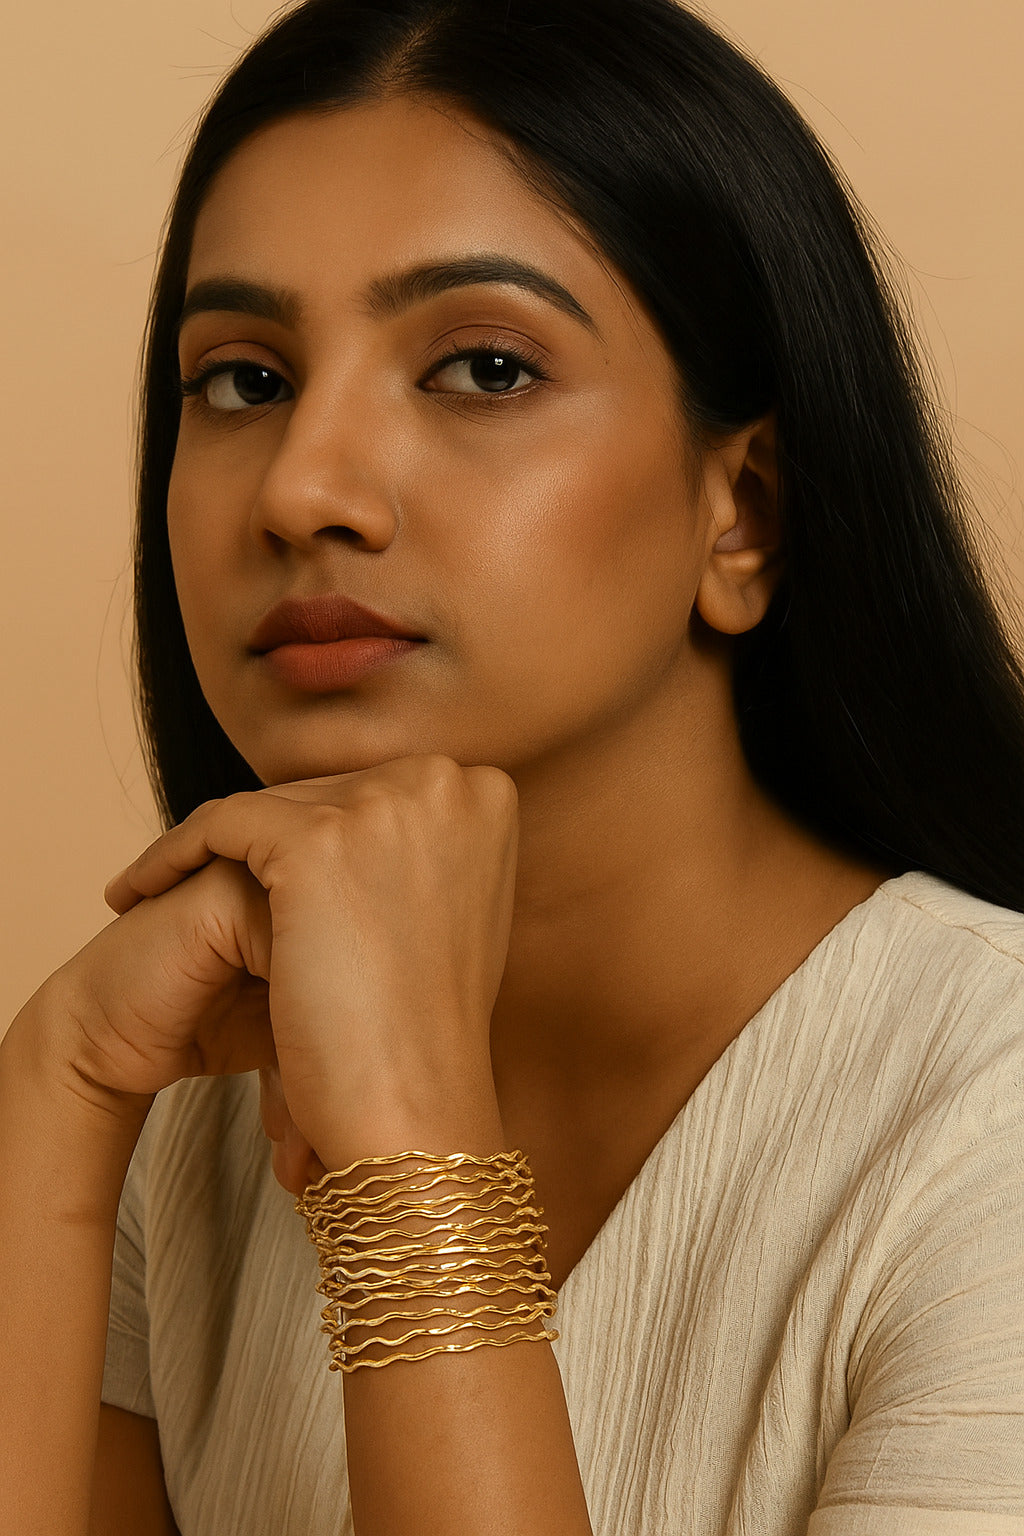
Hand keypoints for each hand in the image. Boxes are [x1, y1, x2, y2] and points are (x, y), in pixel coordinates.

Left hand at [103, 754, 519, 1186]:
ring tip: (161, 891)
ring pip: (264, 808)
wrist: (418, 1110)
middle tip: (202, 881)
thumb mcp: (442, 916)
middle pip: (320, 795)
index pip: (371, 796)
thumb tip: (361, 833)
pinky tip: (135, 893)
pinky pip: (217, 825)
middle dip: (259, 840)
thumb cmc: (426, 1036)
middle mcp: (445, 783)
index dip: (312, 831)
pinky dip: (169, 856)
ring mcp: (385, 805)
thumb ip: (412, 858)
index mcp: (487, 798)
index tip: (265, 871)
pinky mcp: (317, 838)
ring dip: (208, 852)